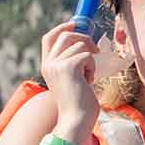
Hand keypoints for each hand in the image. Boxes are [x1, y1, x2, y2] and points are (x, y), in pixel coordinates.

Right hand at [40, 22, 98, 140]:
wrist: (76, 119)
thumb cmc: (79, 103)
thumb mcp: (72, 79)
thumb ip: (73, 64)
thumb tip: (87, 46)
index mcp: (47, 65)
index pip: (49, 37)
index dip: (63, 27)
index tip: (77, 24)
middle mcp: (49, 63)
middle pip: (66, 35)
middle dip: (85, 39)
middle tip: (96, 51)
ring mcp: (57, 65)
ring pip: (80, 45)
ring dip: (90, 58)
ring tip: (89, 76)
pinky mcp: (68, 68)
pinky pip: (87, 55)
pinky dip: (92, 67)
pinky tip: (90, 80)